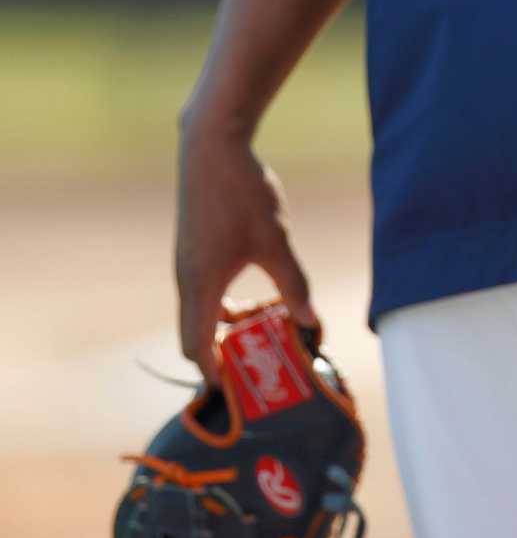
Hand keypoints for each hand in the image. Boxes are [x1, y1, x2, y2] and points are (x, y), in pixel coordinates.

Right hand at [176, 124, 316, 380]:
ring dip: (223, 328)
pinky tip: (252, 295)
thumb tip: (311, 321)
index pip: (196, 348)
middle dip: (221, 357)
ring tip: (261, 330)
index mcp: (202, 285)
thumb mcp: (275, 240)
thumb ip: (293, 283)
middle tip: (255, 366)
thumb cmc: (243, 192)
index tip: (237, 393)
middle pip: (194, 335)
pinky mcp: (191, 247)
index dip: (214, 375)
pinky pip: (200, 291)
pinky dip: (220, 304)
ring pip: (198, 312)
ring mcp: (185, 262)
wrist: (211, 145)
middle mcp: (186, 279)